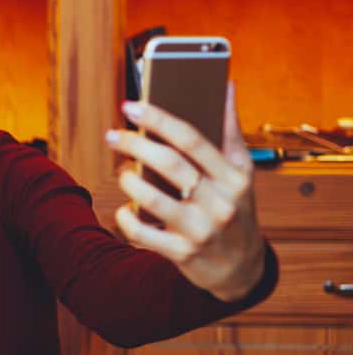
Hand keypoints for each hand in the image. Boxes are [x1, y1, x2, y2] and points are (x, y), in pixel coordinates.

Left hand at [105, 83, 265, 301]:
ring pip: (150, 197)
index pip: (192, 138)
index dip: (157, 119)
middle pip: (168, 163)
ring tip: (123, 173)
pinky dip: (126, 218)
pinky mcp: (182, 254)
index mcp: (235, 176)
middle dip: (134, 144)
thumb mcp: (241, 173)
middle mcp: (221, 202)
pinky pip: (141, 232)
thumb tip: (226, 86)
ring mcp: (201, 230)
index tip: (129, 106)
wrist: (241, 268)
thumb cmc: (234, 208)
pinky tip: (124, 210)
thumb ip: (230, 131)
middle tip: (112, 136)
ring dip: (127, 181)